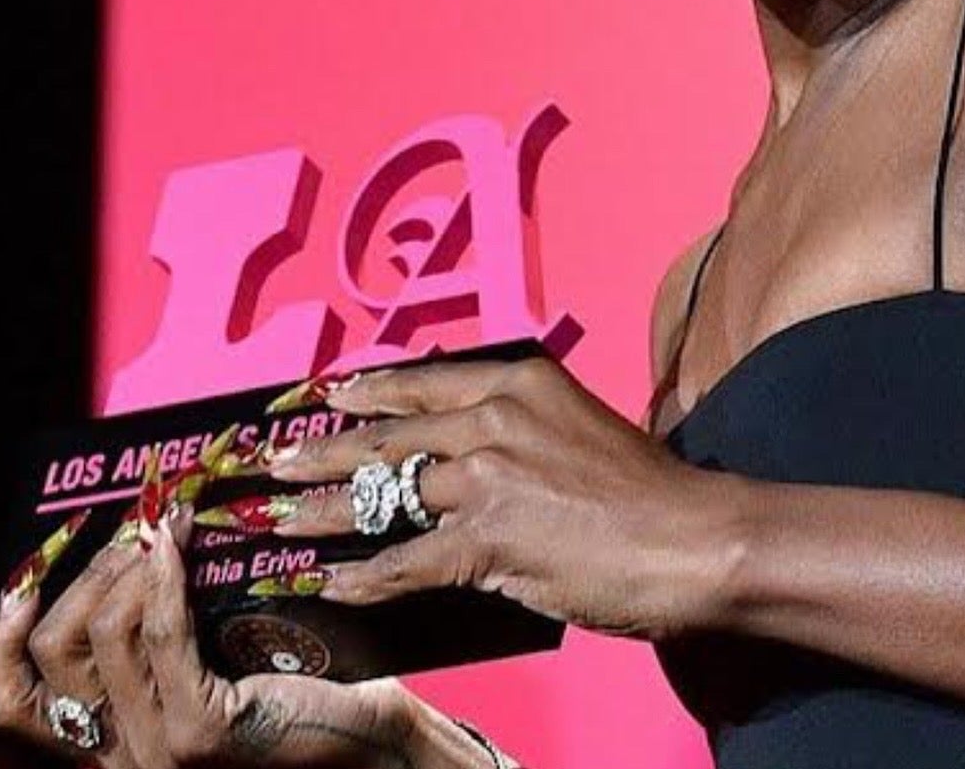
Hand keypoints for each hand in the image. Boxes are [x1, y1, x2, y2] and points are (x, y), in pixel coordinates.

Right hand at [0, 506, 508, 768]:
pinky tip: (180, 538)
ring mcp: (153, 751)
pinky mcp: (198, 732)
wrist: (369, 742)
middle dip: (85, 574)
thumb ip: (162, 634)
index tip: (23, 578)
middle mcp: (116, 758)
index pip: (12, 701)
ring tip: (167, 520)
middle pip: (51, 654)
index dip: (3, 635)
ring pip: (103, 633)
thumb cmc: (300, 690)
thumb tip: (137, 543)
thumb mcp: (215, 661)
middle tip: (131, 526)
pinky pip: (162, 635)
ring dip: (132, 561)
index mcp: (108, 742)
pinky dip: (166, 576)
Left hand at [258, 355, 737, 639]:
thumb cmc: (645, 491)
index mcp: (520, 382)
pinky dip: (363, 578)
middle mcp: (495, 417)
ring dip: (320, 513)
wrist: (692, 536)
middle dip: (322, 449)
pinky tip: (332, 584)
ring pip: (381, 495)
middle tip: (272, 458)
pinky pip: (406, 561)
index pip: (422, 381)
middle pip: (388, 435)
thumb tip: (465, 456)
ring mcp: (488, 477)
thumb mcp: (578, 428)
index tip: (325, 395)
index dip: (365, 391)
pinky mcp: (488, 540)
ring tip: (277, 521)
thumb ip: (520, 430)